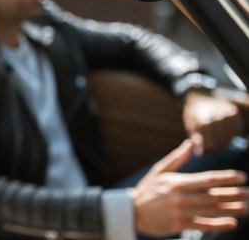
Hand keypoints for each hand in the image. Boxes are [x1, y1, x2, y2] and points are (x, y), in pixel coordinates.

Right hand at [132, 140, 248, 236]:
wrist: (131, 212)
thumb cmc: (147, 190)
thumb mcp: (159, 171)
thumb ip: (176, 158)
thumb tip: (190, 143)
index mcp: (178, 182)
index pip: (207, 179)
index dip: (226, 178)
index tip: (242, 177)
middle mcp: (180, 196)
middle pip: (212, 195)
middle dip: (234, 194)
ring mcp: (180, 211)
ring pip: (210, 210)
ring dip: (230, 209)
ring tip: (246, 208)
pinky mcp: (178, 225)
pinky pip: (201, 225)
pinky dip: (217, 224)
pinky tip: (231, 223)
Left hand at [183, 90, 243, 154]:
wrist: (200, 97)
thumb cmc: (193, 115)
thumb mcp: (191, 127)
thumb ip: (196, 140)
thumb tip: (201, 154)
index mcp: (204, 123)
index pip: (212, 145)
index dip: (209, 150)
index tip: (205, 150)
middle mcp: (217, 118)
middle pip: (222, 142)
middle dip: (216, 146)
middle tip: (212, 144)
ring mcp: (227, 114)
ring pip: (231, 137)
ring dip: (225, 140)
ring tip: (217, 138)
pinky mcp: (234, 112)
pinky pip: (237, 130)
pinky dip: (232, 133)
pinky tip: (224, 131)